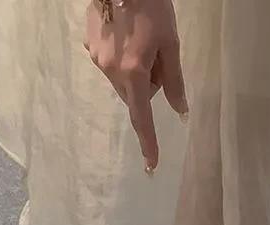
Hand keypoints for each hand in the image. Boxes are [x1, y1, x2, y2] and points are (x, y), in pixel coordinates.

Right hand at [85, 0, 187, 170]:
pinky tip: (127, 34)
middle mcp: (111, 72)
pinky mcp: (89, 46)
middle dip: (148, 86)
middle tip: (159, 57)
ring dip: (135, 71)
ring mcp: (97, 59)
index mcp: (133, 74)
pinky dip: (122, 57)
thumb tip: (180, 111)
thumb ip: (175, 81)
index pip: (142, 117)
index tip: (151, 165)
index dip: (148, 142)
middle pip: (134, 96)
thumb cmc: (151, 7)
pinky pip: (111, 64)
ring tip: (141, 39)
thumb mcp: (171, 44)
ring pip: (122, 80)